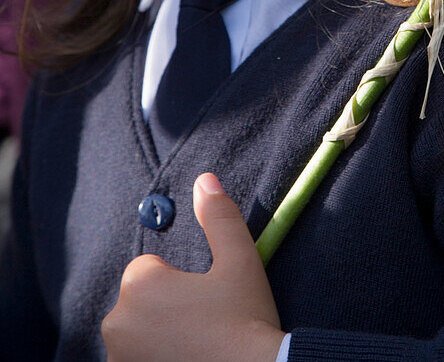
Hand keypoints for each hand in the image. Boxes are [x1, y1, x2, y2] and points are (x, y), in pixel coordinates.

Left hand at [103, 173, 284, 361]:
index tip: (204, 300)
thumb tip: (204, 180)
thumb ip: (219, 217)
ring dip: (156, 339)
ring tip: (195, 348)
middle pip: (138, 303)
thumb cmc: (245, 320)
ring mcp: (118, 360)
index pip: (148, 269)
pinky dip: (153, 360)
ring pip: (136, 336)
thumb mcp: (239, 260)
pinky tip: (185, 361)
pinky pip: (135, 361)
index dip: (179, 282)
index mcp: (140, 284)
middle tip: (201, 324)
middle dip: (163, 309)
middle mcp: (117, 324)